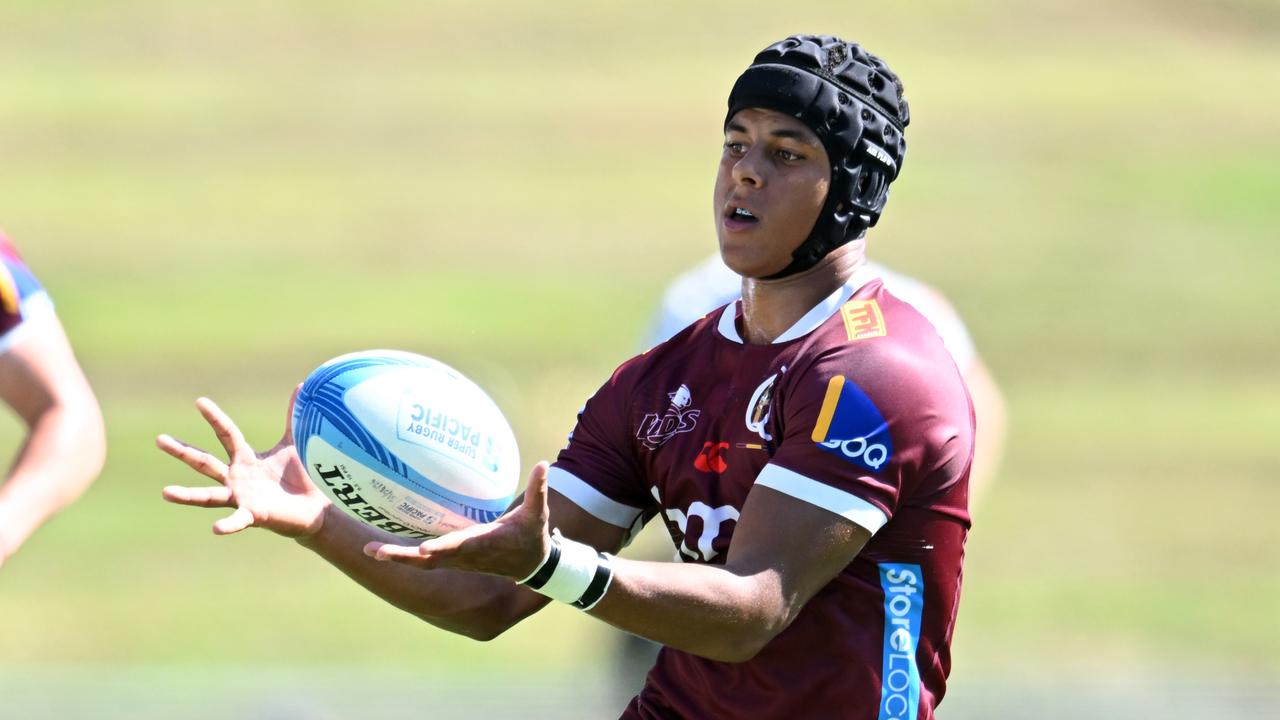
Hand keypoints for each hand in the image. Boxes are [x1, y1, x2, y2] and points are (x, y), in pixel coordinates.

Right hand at [158, 389, 329, 538]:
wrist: (313, 507)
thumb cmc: (299, 475)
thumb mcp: (294, 443)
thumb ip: (293, 418)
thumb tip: (302, 385)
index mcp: (245, 458)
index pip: (226, 434)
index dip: (214, 418)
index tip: (200, 401)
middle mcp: (236, 477)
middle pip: (204, 462)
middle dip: (182, 451)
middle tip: (159, 439)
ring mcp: (241, 498)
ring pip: (209, 495)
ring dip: (187, 495)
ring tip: (166, 492)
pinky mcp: (254, 515)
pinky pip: (238, 520)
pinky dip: (228, 524)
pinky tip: (216, 528)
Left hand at [363, 461, 552, 580]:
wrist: (531, 566)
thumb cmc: (533, 536)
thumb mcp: (538, 513)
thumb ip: (538, 490)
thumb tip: (543, 464)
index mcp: (484, 545)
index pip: (460, 547)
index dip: (443, 548)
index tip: (424, 549)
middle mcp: (465, 555)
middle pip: (429, 560)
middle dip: (403, 557)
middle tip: (374, 551)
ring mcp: (456, 560)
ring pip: (422, 563)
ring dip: (396, 557)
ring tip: (368, 549)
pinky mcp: (452, 558)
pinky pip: (424, 560)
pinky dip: (404, 555)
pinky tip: (384, 546)